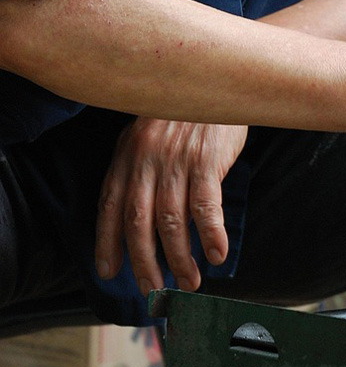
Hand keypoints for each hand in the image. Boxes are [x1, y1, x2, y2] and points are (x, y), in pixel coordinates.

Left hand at [95, 119, 247, 295]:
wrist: (217, 77)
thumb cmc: (187, 111)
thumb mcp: (151, 132)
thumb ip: (142, 165)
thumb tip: (141, 210)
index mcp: (128, 154)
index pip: (110, 205)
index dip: (107, 242)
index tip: (109, 271)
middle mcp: (146, 161)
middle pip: (139, 223)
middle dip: (145, 262)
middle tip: (154, 289)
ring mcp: (176, 161)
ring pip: (172, 221)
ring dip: (180, 257)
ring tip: (191, 281)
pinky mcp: (206, 161)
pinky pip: (206, 206)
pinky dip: (211, 234)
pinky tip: (217, 255)